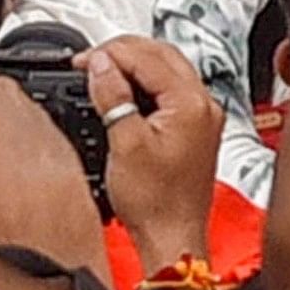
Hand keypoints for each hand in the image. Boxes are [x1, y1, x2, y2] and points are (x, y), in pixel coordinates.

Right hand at [84, 36, 224, 265]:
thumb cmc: (156, 203)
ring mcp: (203, 118)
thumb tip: (100, 64)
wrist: (171, 238)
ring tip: (103, 72)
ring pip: (169, 71)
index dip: (112, 53)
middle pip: (164, 56)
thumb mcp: (124, 143)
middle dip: (125, 52)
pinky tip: (125, 93)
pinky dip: (146, 86)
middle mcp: (204, 106)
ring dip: (136, 66)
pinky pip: (171, 92)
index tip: (84, 58)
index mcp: (192, 104)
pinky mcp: (196, 131)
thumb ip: (113, 96)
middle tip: (91, 59)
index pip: (150, 57)